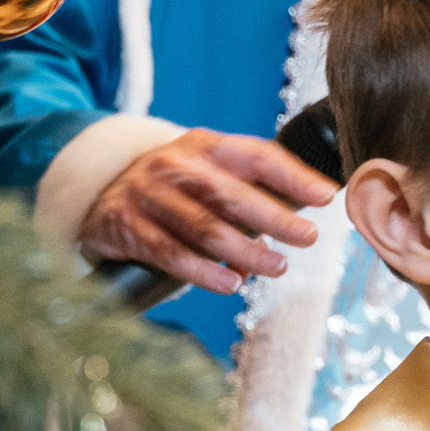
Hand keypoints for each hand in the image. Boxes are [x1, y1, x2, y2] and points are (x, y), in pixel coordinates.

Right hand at [79, 128, 337, 291]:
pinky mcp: (127, 224)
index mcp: (205, 146)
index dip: (293, 176)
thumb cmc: (176, 191)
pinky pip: (171, 253)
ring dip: (245, 251)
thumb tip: (297, 230)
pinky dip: (204, 272)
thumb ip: (250, 197)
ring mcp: (148, 193)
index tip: (327, 195)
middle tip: (307, 238)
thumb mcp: (209, 177)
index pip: (256, 155)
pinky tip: (230, 283)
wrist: (102, 196)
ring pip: (204, 227)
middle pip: (231, 193)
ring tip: (276, 267)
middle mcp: (174, 164)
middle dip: (275, 218)